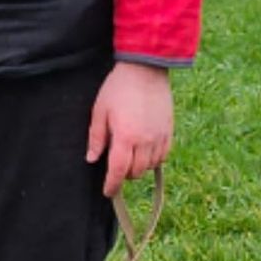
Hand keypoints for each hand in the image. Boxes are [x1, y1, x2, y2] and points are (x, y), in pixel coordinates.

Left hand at [87, 62, 172, 197]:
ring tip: (131, 156)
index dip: (112, 185)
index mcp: (125, 137)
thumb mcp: (100, 110)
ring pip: (151, 166)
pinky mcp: (169, 130)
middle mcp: (145, 141)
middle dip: (125, 174)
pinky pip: (164, 155)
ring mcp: (159, 136)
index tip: (108, 192)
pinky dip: (155, 159)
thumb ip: (97, 137)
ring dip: (140, 167)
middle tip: (117, 166)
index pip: (118, 171)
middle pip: (136, 172)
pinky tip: (146, 151)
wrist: (146, 69)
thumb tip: (92, 158)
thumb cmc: (119, 88)